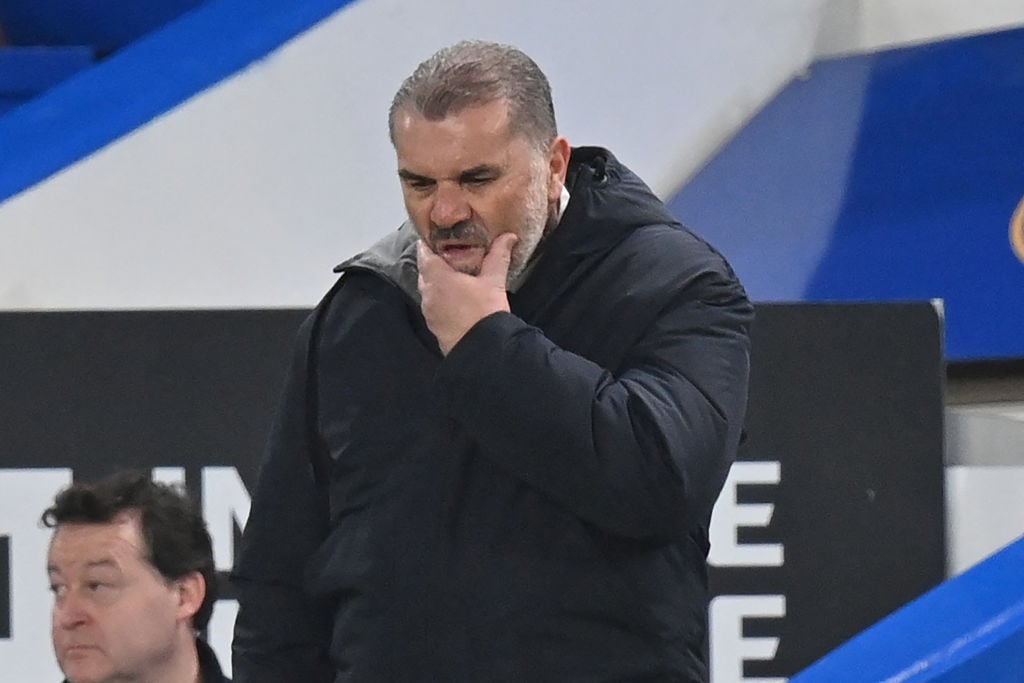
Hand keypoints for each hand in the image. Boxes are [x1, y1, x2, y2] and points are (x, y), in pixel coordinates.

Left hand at [417, 233, 517, 354]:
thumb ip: (498, 256)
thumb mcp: (494, 281)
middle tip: (451, 255)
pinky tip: (457, 299)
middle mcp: (428, 293)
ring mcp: (429, 311)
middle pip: (425, 271)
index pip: (424, 252)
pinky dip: (441, 298)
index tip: (438, 238)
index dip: (429, 243)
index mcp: (437, 277)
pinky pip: (433, 305)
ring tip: (455, 276)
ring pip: (429, 289)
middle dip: (435, 262)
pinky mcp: (434, 326)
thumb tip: (508, 236)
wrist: (481, 351)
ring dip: (438, 282)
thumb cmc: (484, 313)